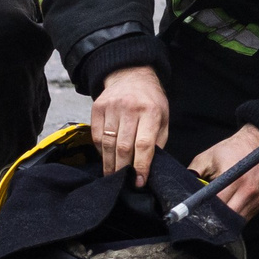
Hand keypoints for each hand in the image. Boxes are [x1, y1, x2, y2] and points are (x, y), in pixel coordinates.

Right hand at [91, 66, 169, 185]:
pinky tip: (105, 158)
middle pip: (123, 146)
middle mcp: (130, 108)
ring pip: (107, 143)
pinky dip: (100, 151)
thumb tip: (149, 167)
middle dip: (123, 169)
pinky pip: (96, 136)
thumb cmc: (150, 101)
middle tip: (123, 183)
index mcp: (151, 112)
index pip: (144, 145)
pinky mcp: (97, 108)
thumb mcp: (163, 118)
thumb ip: (157, 141)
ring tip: (112, 176)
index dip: (141, 166)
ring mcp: (112, 107)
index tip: (139, 182)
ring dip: (109, 164)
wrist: (131, 75)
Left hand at [189, 123, 258, 218]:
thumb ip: (193, 173)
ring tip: (213, 215)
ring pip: (235, 222)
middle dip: (213, 219)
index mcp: (233, 178)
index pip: (216, 204)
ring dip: (223, 221)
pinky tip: (225, 211)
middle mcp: (247, 191)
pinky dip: (232, 217)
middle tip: (201, 217)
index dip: (203, 210)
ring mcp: (255, 199)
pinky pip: (243, 218)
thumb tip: (182, 191)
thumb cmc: (231, 149)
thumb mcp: (207, 157)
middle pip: (226, 218)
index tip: (193, 213)